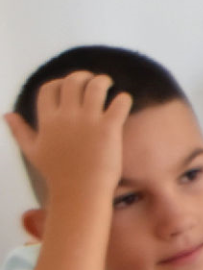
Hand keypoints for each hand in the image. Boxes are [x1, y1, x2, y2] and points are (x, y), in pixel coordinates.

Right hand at [2, 72, 130, 202]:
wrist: (79, 192)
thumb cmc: (57, 173)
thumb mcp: (32, 151)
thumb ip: (19, 131)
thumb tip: (7, 114)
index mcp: (47, 122)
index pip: (48, 88)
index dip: (59, 82)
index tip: (69, 86)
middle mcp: (66, 118)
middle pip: (73, 81)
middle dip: (84, 76)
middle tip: (93, 81)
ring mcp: (88, 122)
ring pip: (96, 85)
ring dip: (103, 81)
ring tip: (108, 87)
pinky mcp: (109, 128)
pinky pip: (120, 102)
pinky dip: (123, 98)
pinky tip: (122, 102)